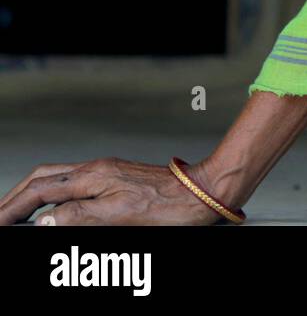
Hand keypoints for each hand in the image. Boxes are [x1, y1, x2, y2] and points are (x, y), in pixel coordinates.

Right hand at [0, 157, 223, 225]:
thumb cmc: (170, 206)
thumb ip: (78, 215)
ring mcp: (108, 173)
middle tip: (0, 218)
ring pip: (58, 179)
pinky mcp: (117, 178)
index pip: (39, 191)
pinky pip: (75, 183)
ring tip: (17, 213)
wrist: (202, 192)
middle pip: (43, 179)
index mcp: (93, 177)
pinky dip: (55, 195)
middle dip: (15, 198)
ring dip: (33, 195)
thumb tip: (44, 221)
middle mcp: (97, 170)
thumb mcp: (119, 215)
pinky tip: (55, 206)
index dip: (12, 208)